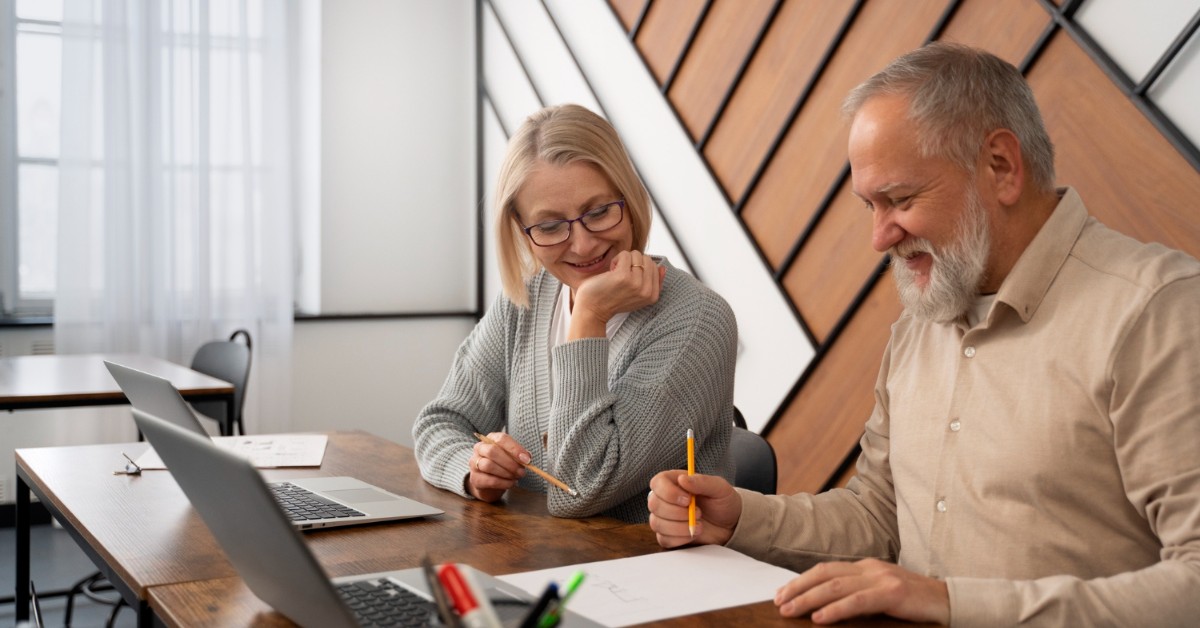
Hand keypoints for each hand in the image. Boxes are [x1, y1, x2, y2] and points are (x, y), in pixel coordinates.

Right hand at [466, 432, 529, 501]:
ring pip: (488, 465)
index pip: (501, 439)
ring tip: (516, 477)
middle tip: (522, 471)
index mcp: (490, 439)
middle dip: (510, 463)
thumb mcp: (512, 457)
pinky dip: (503, 483)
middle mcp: (480, 448)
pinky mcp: (475, 478)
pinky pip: (490, 480)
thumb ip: (519, 455)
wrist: (489, 482)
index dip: (514, 449)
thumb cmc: (503, 465)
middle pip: (492, 451)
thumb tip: (527, 457)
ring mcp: (474, 463)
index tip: (526, 460)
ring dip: (506, 473)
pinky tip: (511, 483)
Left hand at [569, 250, 665, 339]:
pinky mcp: (624, 276)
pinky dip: (617, 259)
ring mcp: (636, 283)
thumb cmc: (612, 300)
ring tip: (616, 274)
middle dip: (633, 262)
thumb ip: (652, 283)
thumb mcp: (637, 295)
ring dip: (624, 260)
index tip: (629, 279)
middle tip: (622, 275)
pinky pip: (625, 254)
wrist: (592, 310)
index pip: (655, 268)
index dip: (640, 268)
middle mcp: (647, 291)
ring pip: (637, 255)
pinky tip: (611, 271)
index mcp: (652, 296)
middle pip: (647, 259)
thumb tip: (663, 267)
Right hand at [647, 470, 741, 547]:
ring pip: (656, 523)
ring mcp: (664, 518)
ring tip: (699, 525)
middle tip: (699, 513)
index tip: (688, 500)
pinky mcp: (667, 535)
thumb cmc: (723, 502)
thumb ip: (702, 481)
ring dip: (679, 527)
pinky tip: (693, 534)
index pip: (657, 483)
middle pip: (654, 504)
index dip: (669, 493)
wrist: (730, 525)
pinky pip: (663, 539)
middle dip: (677, 512)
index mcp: (673, 482)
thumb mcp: (719, 488)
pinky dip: (680, 538)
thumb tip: (683, 479)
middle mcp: (665, 499)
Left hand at [775, 558, 949, 624]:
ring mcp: (882, 578)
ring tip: (790, 610)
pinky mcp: (894, 592)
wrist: (951, 603)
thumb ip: (857, 598)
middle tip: (778, 602)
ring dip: (809, 599)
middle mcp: (871, 568)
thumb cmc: (915, 604)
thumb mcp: (881, 597)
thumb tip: (823, 610)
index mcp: (866, 567)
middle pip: (824, 574)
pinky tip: (820, 618)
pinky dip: (836, 609)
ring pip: (836, 586)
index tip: (781, 594)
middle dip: (797, 588)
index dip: (801, 581)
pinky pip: (858, 601)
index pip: (825, 570)